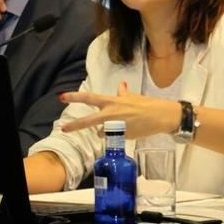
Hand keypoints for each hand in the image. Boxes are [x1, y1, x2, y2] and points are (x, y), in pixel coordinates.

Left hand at [59, 81, 180, 139]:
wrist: (161, 117)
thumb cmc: (147, 104)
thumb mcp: (132, 97)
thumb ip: (123, 93)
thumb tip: (121, 85)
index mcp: (112, 102)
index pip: (89, 98)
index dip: (74, 97)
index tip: (62, 97)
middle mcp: (111, 114)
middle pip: (88, 121)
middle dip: (75, 125)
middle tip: (63, 128)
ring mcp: (116, 127)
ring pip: (101, 132)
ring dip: (104, 130)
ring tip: (120, 125)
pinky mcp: (123, 137)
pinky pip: (114, 137)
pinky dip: (117, 134)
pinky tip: (128, 130)